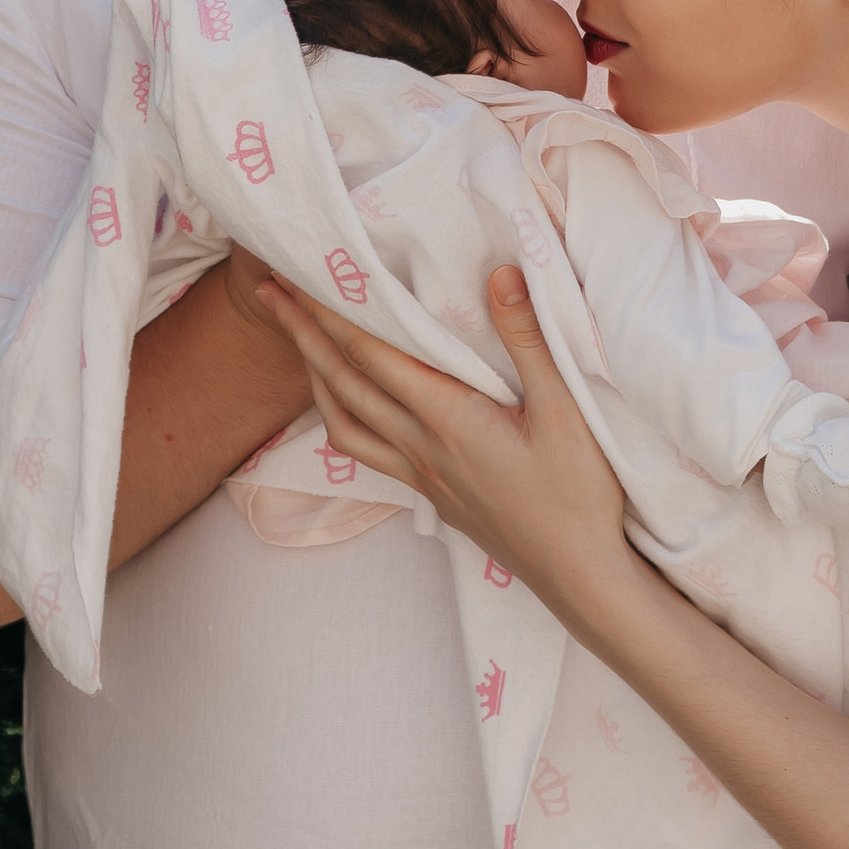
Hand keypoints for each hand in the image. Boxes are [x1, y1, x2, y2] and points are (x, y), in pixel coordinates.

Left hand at [259, 266, 647, 651]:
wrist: (580, 576)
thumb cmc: (579, 493)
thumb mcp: (568, 409)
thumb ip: (529, 339)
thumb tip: (499, 272)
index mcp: (447, 419)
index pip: (370, 354)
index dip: (328, 312)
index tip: (296, 277)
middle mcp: (421, 447)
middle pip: (343, 382)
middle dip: (302, 334)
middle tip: (268, 292)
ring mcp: (423, 476)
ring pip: (344, 422)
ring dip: (315, 377)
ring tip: (300, 343)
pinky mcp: (433, 496)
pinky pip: (367, 451)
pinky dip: (342, 418)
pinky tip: (349, 407)